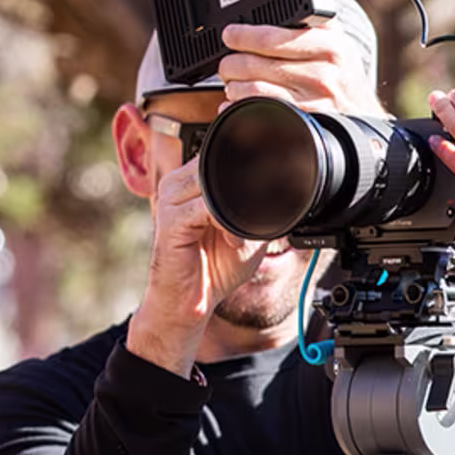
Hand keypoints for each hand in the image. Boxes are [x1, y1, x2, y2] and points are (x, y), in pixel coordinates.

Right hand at [127, 158, 262, 374]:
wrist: (191, 301)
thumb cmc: (217, 266)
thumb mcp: (250, 230)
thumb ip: (260, 205)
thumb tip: (286, 190)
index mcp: (193, 179)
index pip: (224, 152)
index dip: (250, 166)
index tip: (269, 190)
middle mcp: (178, 182)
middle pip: (220, 165)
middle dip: (246, 191)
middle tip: (257, 218)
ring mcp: (170, 199)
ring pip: (215, 185)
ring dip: (237, 210)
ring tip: (239, 237)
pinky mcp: (169, 220)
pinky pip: (206, 209)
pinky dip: (228, 225)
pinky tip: (232, 242)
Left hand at [216, 21, 382, 114]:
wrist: (362, 115)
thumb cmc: (344, 75)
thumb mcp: (338, 41)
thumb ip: (316, 18)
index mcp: (329, 45)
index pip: (274, 37)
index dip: (244, 35)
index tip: (230, 33)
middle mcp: (323, 72)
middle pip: (257, 63)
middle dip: (231, 62)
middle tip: (226, 61)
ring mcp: (313, 98)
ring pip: (253, 88)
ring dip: (233, 85)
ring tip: (232, 80)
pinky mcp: (302, 120)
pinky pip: (260, 110)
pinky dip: (238, 106)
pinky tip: (235, 101)